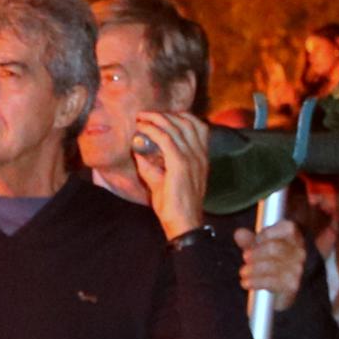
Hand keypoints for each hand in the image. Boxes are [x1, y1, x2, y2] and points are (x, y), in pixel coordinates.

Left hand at [126, 111, 211, 239]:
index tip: (160, 116)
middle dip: (164, 114)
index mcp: (201, 158)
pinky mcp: (180, 164)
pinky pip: (166, 139)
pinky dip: (152, 130)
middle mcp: (200, 155)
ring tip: (142, 119)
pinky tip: (143, 129)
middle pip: (186, 121)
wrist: (183, 223)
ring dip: (156, 119)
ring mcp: (192, 158)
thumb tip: (137, 150)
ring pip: (175, 126)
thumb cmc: (174, 206)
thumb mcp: (163, 180)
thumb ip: (152, 165)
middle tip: (145, 115)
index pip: (198, 126)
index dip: (179, 116)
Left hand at [239, 217, 308, 306]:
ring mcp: (297, 268)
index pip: (285, 229)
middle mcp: (299, 250)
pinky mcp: (292, 284)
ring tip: (243, 272)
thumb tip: (239, 233)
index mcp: (293, 235)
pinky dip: (256, 282)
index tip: (255, 240)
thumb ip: (249, 239)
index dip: (267, 234)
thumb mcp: (257, 245)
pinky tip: (246, 283)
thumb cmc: (268, 257)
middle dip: (257, 253)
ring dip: (254, 269)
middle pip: (274, 248)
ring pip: (272, 266)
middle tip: (245, 257)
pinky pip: (272, 282)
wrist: (280, 285)